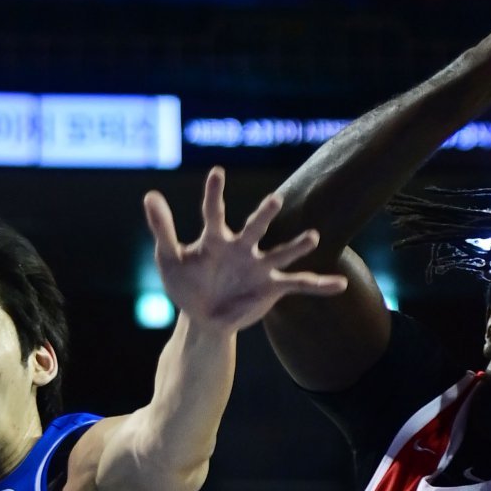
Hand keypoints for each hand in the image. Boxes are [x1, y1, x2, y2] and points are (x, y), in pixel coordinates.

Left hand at [143, 168, 346, 332]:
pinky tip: (340, 286)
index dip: (214, 194)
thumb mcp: (169, 259)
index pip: (214, 213)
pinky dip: (320, 286)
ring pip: (281, 253)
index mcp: (216, 240)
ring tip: (312, 237)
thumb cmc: (186, 282)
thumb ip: (163, 230)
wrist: (203, 317)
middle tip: (275, 200)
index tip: (217, 172)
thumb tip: (150, 195)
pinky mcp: (272, 287)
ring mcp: (260, 267)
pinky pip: (299, 284)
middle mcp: (242, 248)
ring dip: (296, 246)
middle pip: (255, 228)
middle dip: (265, 216)